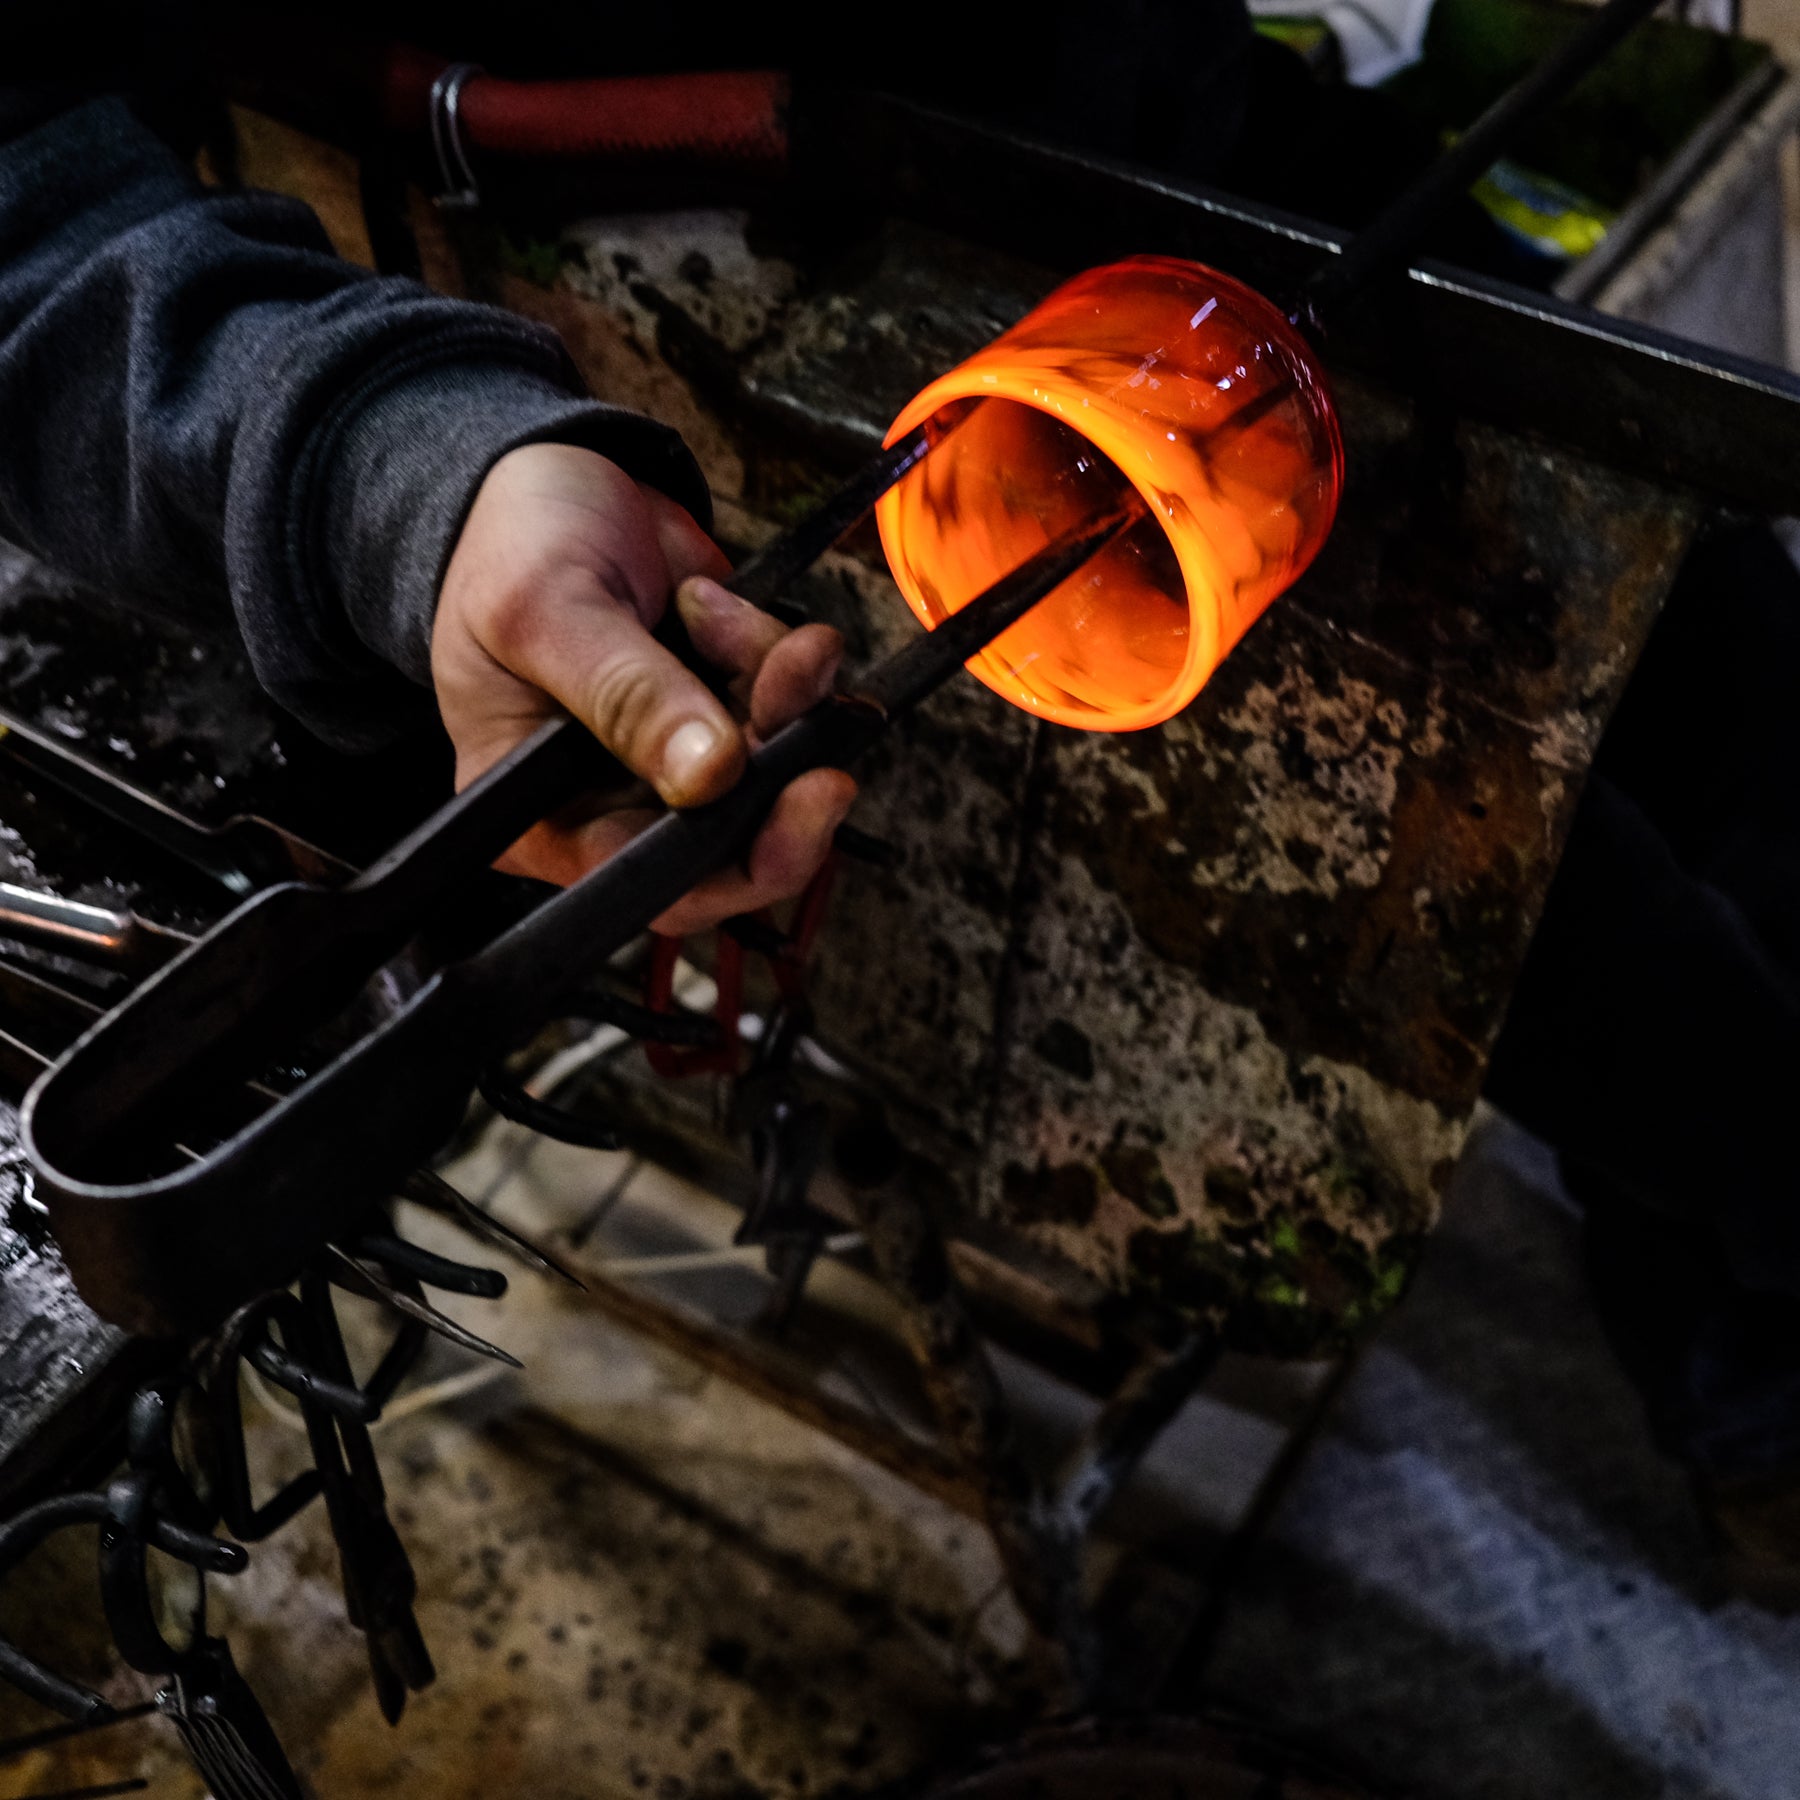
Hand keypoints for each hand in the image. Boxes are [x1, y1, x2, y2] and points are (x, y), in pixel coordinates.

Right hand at [432, 443, 854, 933]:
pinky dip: (777, 656)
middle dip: (784, 774)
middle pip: (734, 845)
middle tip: (822, 712)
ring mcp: (680, 761)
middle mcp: (616, 806)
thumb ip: (626, 695)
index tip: (805, 794)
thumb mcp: (548, 613)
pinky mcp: (727, 710)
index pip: (650, 884)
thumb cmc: (510, 547)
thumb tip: (710, 774)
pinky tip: (717, 603)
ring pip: (774, 770)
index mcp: (543, 820)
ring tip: (721, 613)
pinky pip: (788, 708)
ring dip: (778, 691)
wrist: (552, 476)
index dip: (736, 861)